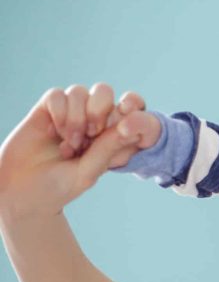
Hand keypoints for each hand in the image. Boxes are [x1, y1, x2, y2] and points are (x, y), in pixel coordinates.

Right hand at [0, 91, 152, 224]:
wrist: (23, 190)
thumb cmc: (61, 185)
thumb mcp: (89, 171)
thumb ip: (108, 148)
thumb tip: (129, 126)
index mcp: (112, 135)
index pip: (129, 107)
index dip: (132, 104)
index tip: (125, 118)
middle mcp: (92, 120)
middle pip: (103, 91)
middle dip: (99, 110)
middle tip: (92, 134)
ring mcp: (69, 113)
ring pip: (79, 91)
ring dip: (75, 118)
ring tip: (69, 144)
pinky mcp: (47, 110)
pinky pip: (57, 95)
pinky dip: (58, 113)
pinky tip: (53, 133)